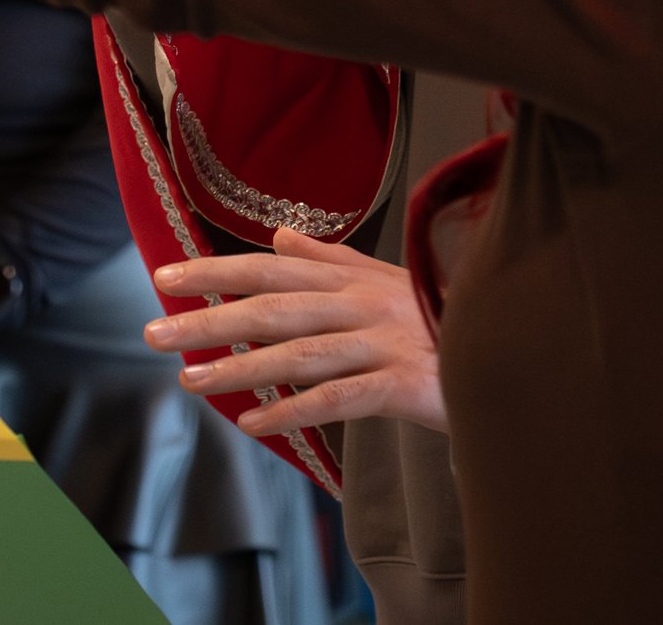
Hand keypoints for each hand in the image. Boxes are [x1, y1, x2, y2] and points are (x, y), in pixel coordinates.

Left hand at [145, 228, 446, 437]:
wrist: (508, 347)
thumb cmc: (439, 314)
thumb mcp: (384, 278)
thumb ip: (330, 259)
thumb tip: (279, 238)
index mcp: (352, 276)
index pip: (271, 268)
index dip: (217, 271)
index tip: (166, 279)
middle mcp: (361, 302)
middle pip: (274, 307)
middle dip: (210, 319)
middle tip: (155, 332)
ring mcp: (381, 341)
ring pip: (298, 352)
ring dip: (239, 368)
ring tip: (190, 381)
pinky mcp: (401, 384)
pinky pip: (338, 398)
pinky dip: (293, 410)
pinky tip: (253, 424)